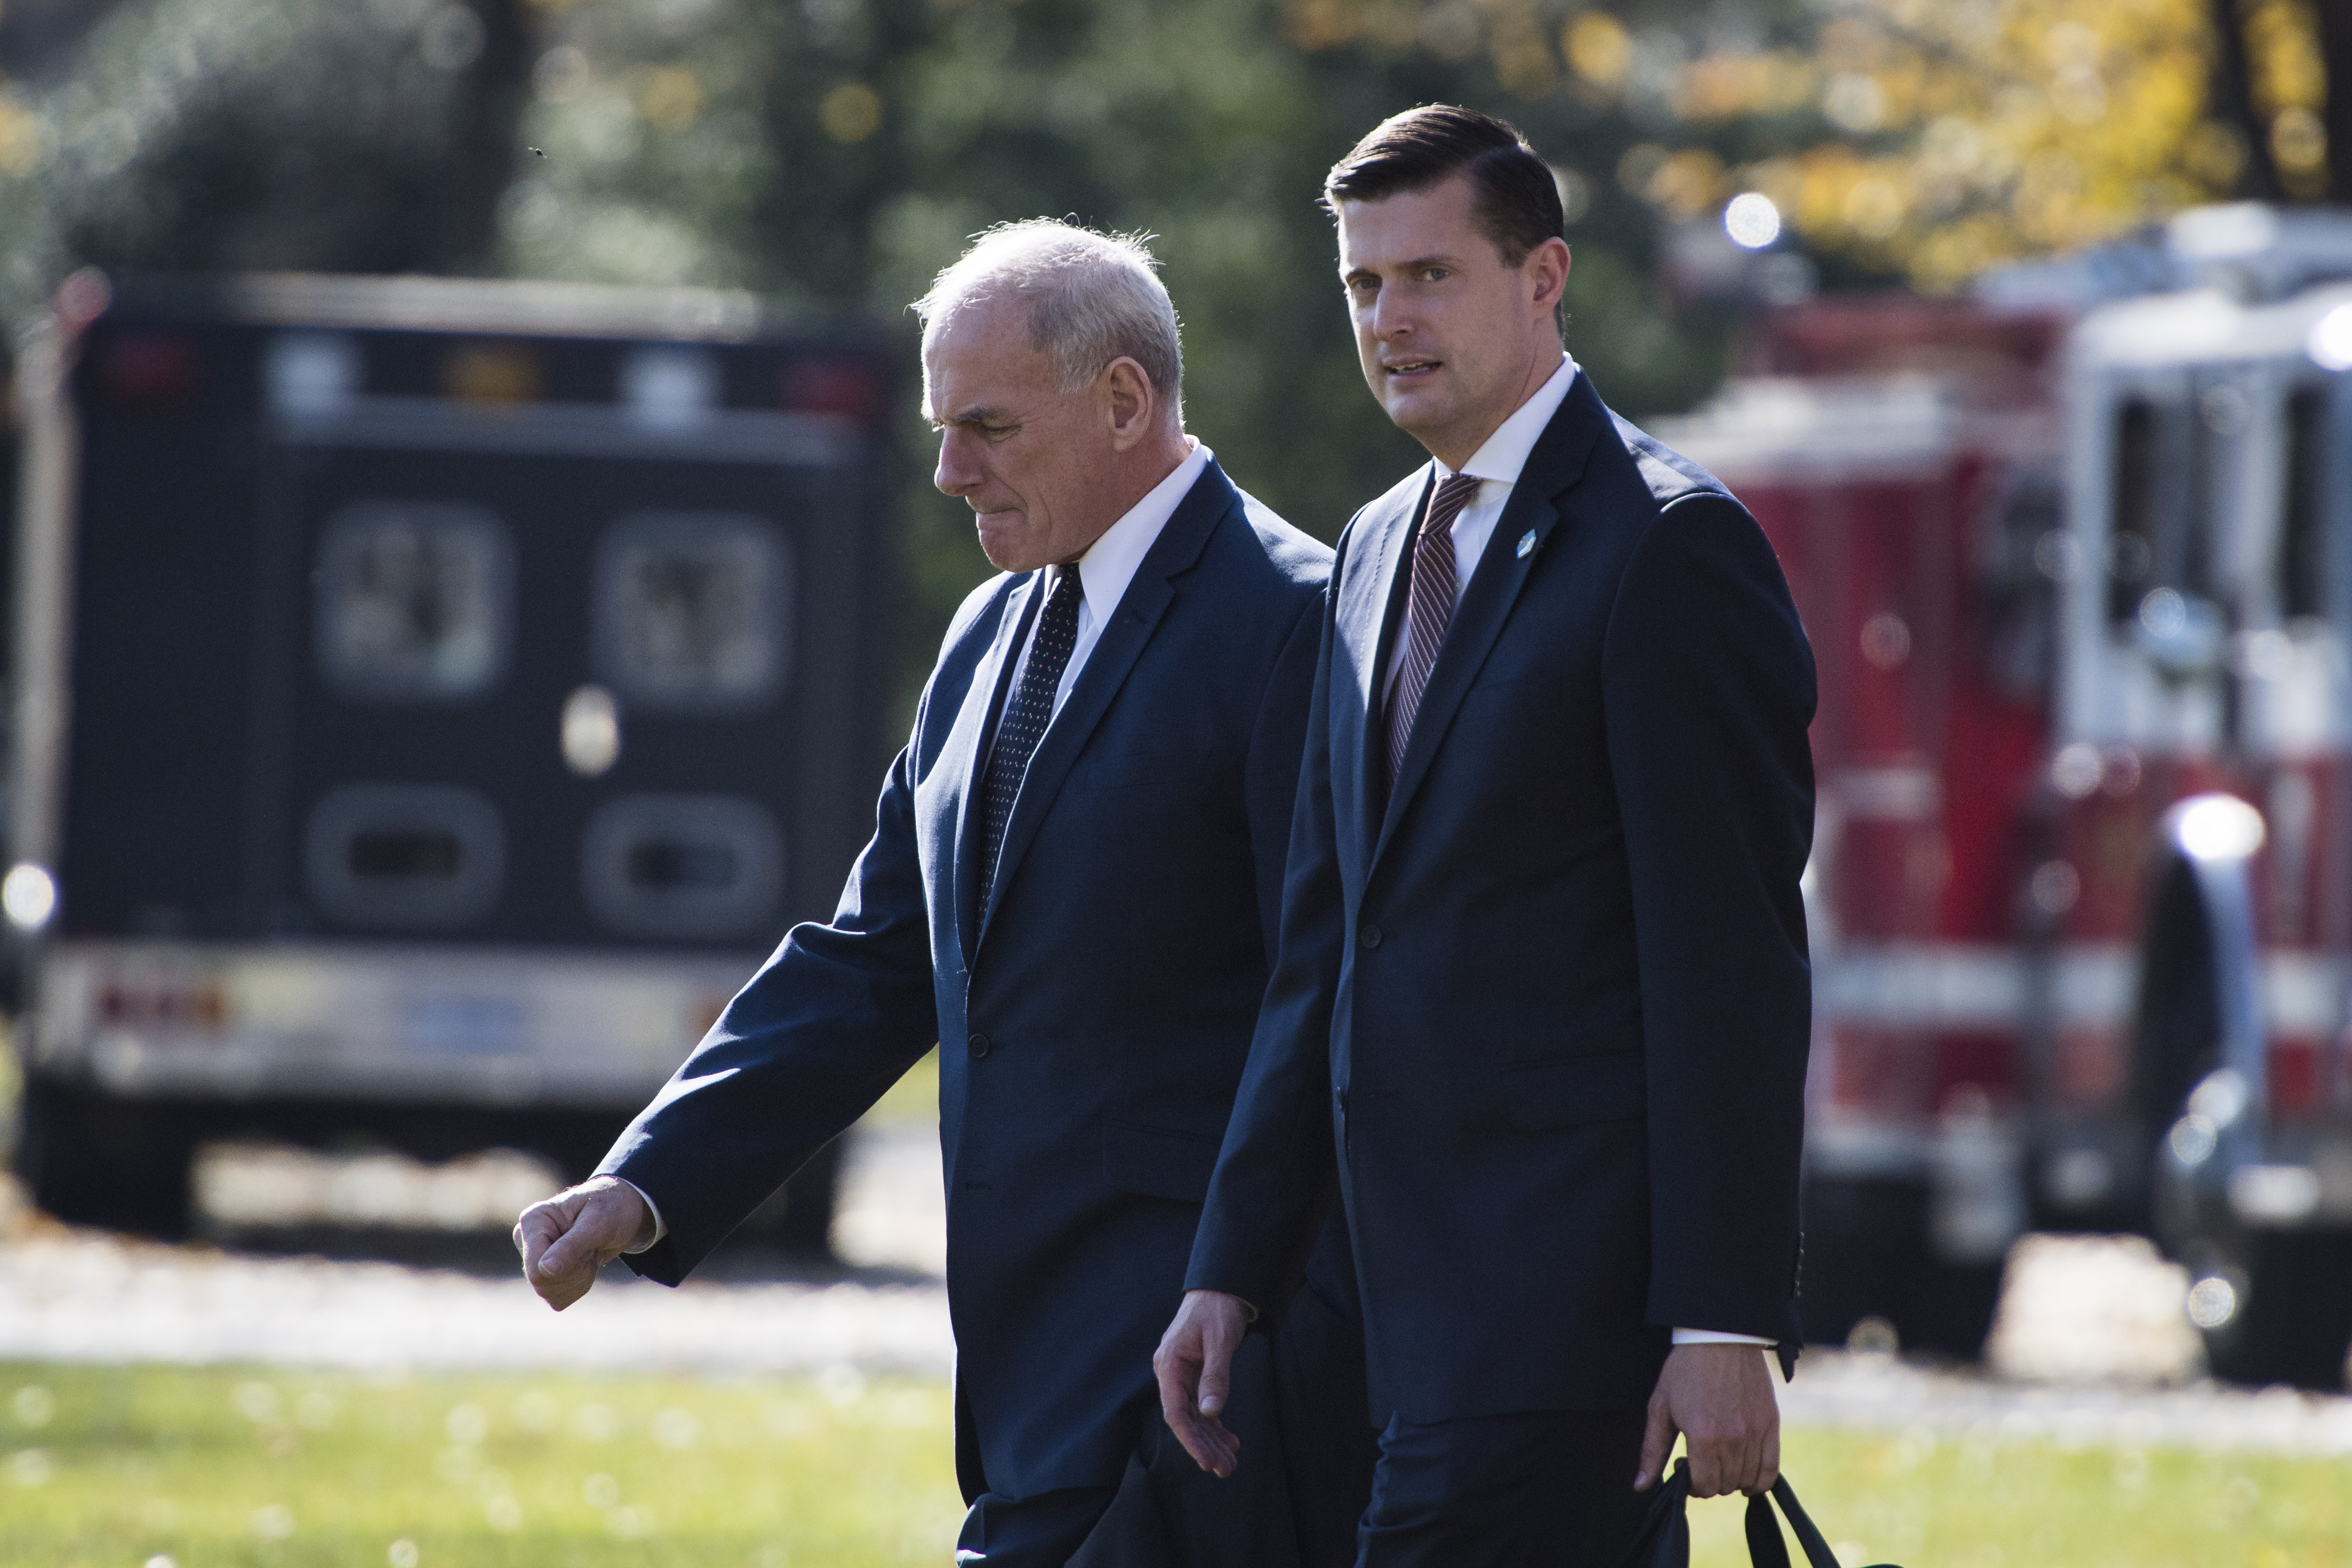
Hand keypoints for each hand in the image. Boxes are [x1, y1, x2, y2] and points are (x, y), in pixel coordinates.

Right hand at [514, 1176, 652, 1310]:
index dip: (568, 1269)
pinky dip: (579, 1285)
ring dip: (580, 1278)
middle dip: (576, 1272)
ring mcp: (533, 1259)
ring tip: (589, 1251)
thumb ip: (571, 1246)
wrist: (622, 1213)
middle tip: (591, 1247)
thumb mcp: (599, 1223)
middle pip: (542, 1285)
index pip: (536, 1270)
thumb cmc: (611, 1208)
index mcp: (533, 1220)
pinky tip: (585, 1262)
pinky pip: (558, 1299)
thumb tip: (544, 1270)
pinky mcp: (544, 1274)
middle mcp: (527, 1240)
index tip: (589, 1243)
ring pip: (550, 1294)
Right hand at [1152, 1289, 1249, 1476]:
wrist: (1220, 1288)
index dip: (1191, 1440)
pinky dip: (1215, 1425)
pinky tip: (1229, 1441)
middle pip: (1185, 1419)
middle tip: (1226, 1469)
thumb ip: (1215, 1376)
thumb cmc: (1217, 1309)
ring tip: (1230, 1463)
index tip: (1207, 1461)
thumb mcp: (1220, 1341)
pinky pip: (1201, 1407)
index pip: (1175, 1412)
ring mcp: (1181, 1375)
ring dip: (1211, 1440)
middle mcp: (1171, 1373)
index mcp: (1169, 1363)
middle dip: (1204, 1446)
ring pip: (1194, 1416)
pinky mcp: (1194, 1376)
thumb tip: (1210, 1413)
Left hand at [1635, 1343, 1779, 1497]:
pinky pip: (1771, 1469)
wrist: (1719, 1337)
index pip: (1703, 1486)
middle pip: (1725, 1485)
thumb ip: (1652, 1451)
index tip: (1685, 1467)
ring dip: (1731, 1479)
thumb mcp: (1660, 1408)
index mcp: (1702, 1436)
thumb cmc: (1685, 1370)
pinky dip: (1760, 1480)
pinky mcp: (1771, 1424)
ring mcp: (1755, 1432)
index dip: (1692, 1484)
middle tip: (1701, 1460)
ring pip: (1747, 1479)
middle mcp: (1732, 1439)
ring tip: (1720, 1460)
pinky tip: (1747, 1477)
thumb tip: (1641, 1486)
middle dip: (1709, 1480)